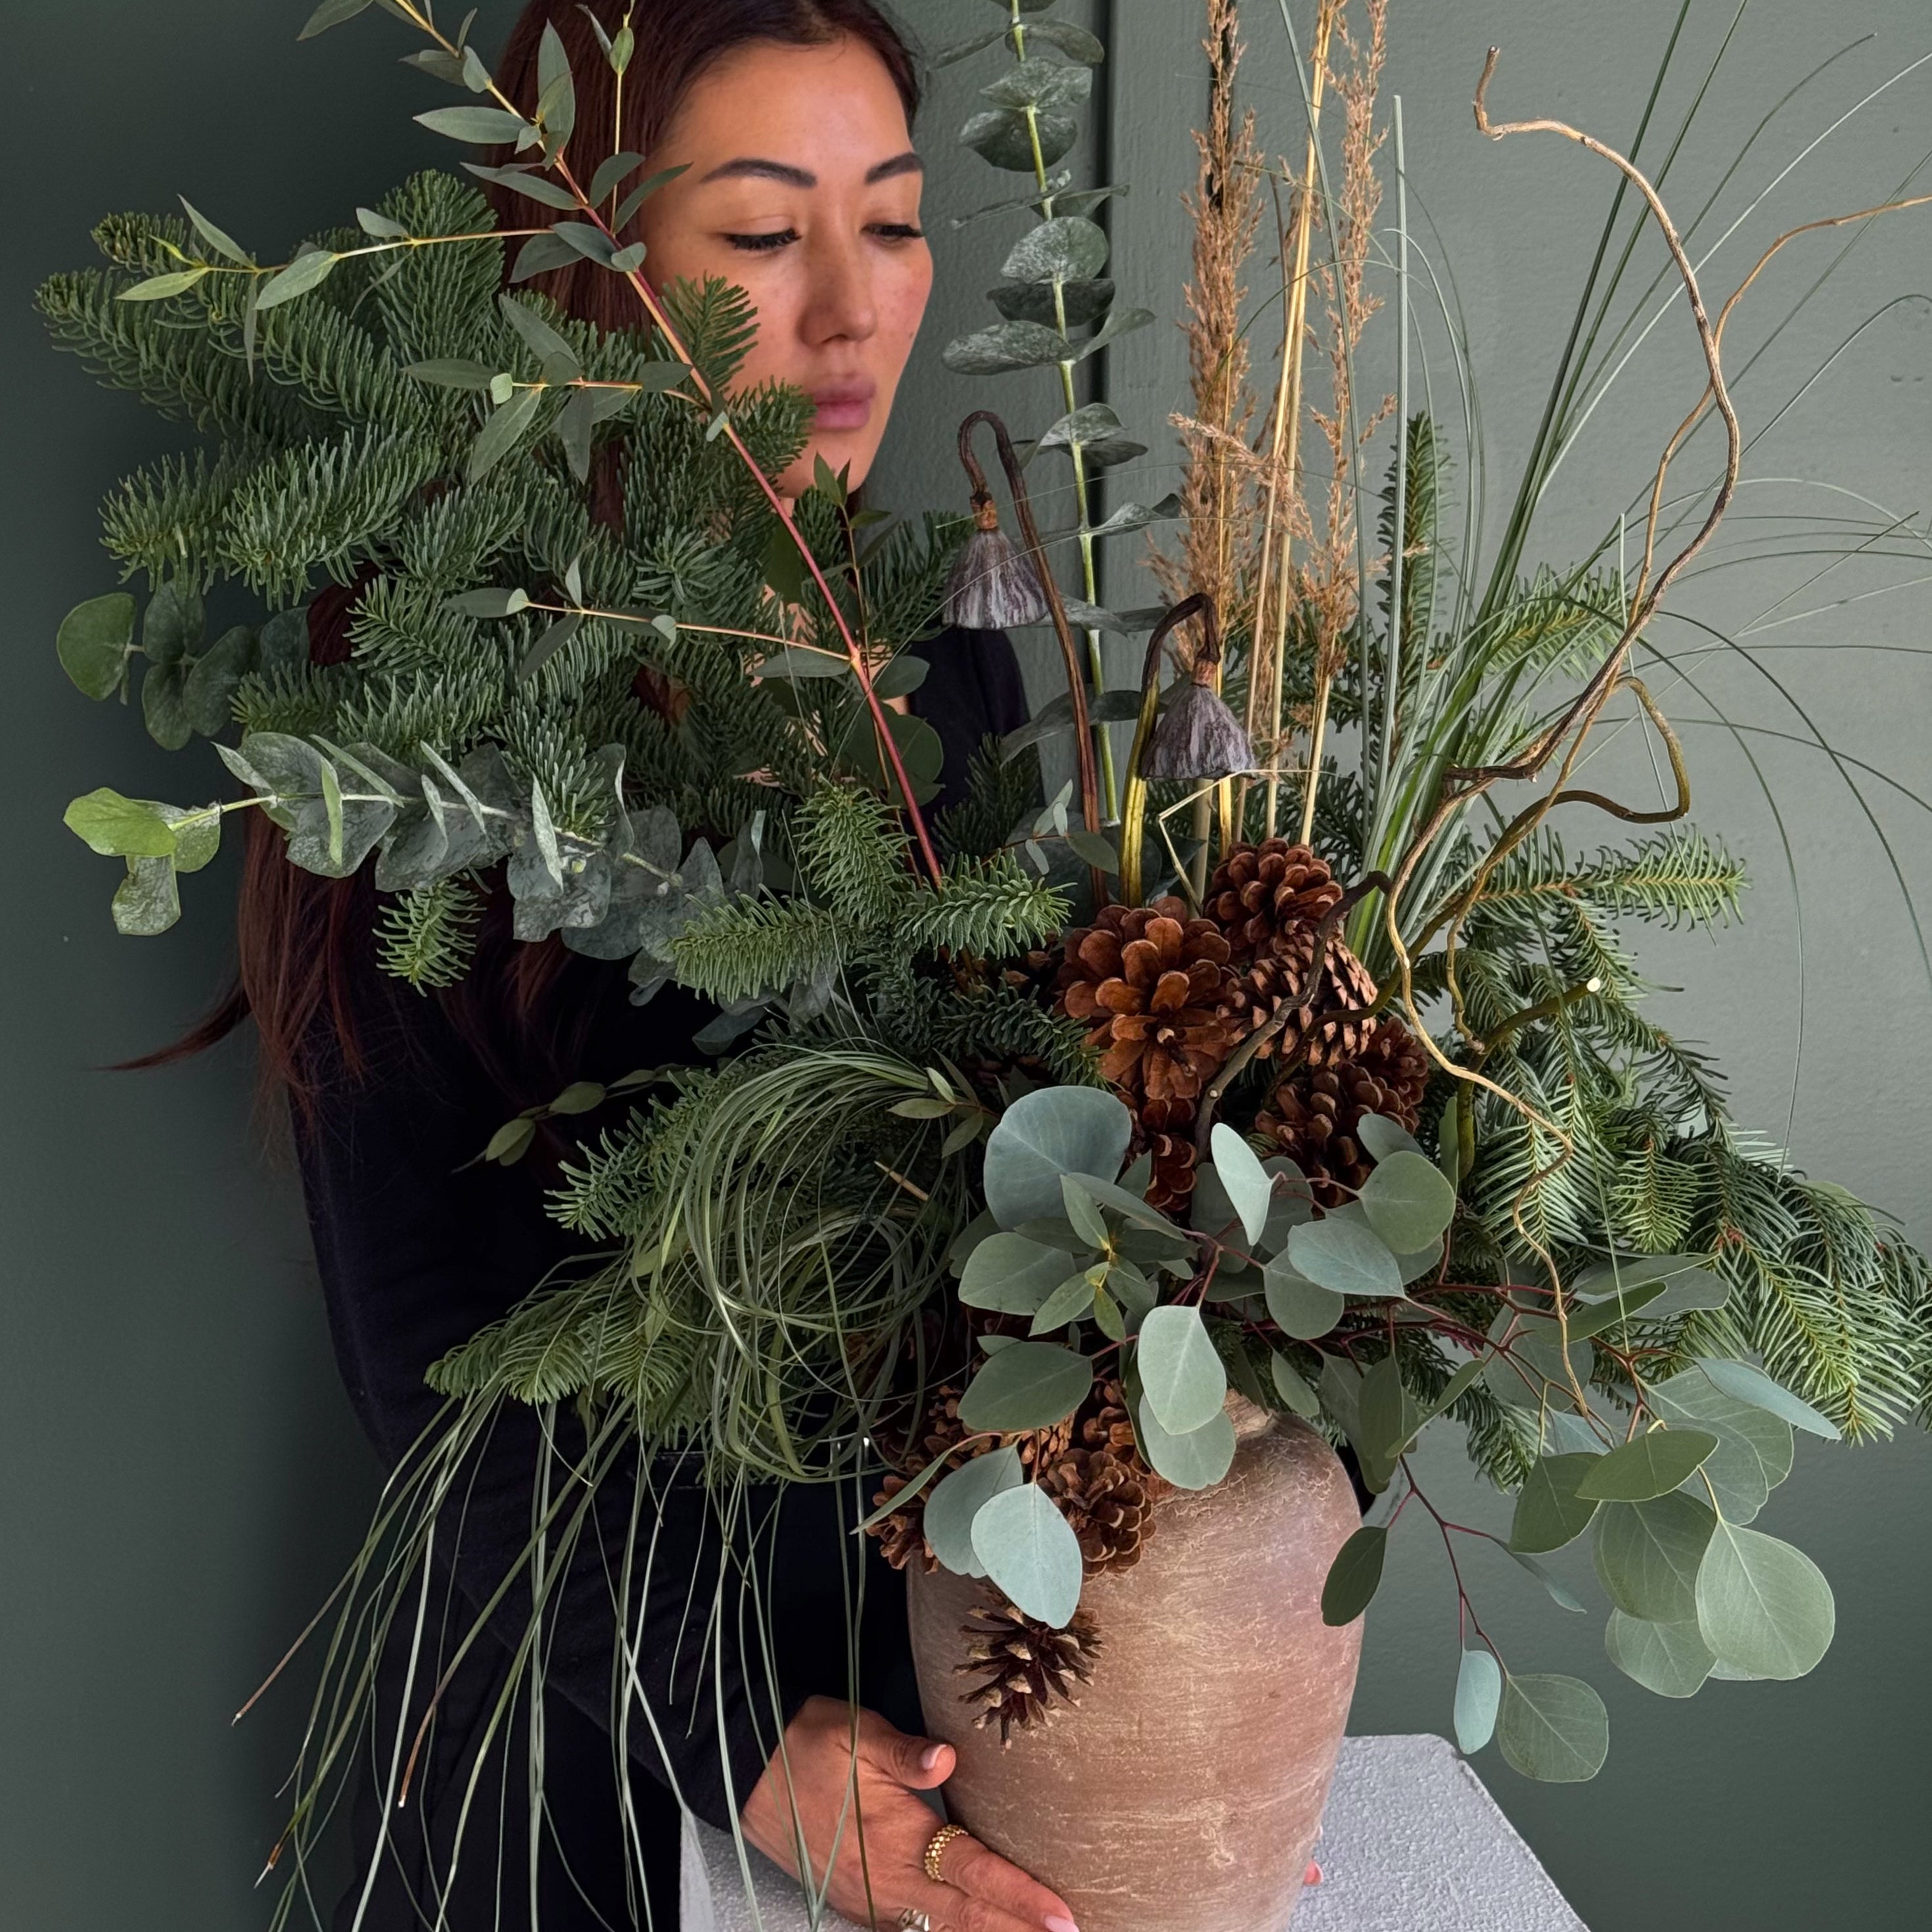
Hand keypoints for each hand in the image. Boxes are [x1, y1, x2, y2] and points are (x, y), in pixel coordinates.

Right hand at [740, 1696, 1079, 1931]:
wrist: (749, 1778)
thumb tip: (946, 1758)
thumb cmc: (806, 1745)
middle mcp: (892, 1882)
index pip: (973, 1873)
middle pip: (969, 1918)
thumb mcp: (851, 1731)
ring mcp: (875, 1901)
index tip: (1062, 1915)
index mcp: (898, 1839)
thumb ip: (900, 1751)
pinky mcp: (861, 1905)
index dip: (1019, 1896)